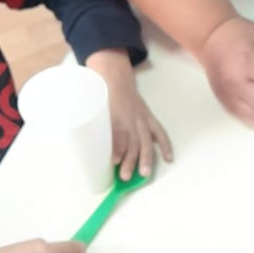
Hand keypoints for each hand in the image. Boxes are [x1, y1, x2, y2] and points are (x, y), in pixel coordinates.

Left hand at [85, 49, 173, 178]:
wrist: (113, 76)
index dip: (117, 147)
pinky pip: (159, 132)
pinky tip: (168, 158)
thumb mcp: (92, 105)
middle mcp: (130, 116)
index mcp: (114, 112)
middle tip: (125, 175)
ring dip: (146, 157)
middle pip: (133, 140)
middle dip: (130, 159)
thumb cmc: (100, 94)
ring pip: (146, 139)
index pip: (118, 132)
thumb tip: (85, 146)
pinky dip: (165, 145)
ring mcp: (141, 118)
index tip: (114, 161)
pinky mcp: (148, 118)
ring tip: (145, 173)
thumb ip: (91, 123)